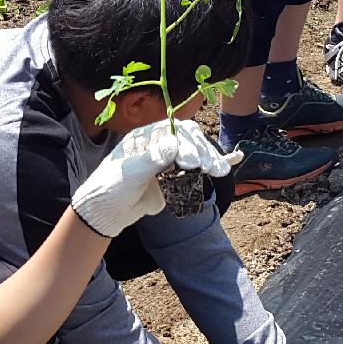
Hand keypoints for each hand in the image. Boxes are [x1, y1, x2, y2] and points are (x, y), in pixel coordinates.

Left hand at [70, 120, 239, 237]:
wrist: (108, 212)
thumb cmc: (112, 188)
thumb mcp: (130, 174)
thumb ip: (152, 159)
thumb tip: (174, 144)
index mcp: (147, 137)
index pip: (174, 131)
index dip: (186, 143)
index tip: (190, 162)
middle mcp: (162, 145)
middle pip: (190, 140)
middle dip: (202, 152)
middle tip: (209, 168)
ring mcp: (171, 161)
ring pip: (198, 153)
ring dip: (211, 160)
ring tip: (219, 171)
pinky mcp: (177, 178)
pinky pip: (199, 168)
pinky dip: (216, 162)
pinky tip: (234, 159)